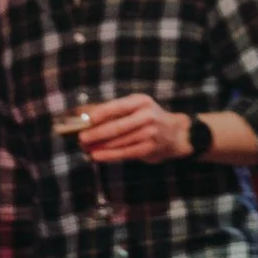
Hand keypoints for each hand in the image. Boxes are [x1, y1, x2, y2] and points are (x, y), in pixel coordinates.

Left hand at [77, 93, 192, 162]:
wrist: (176, 133)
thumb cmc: (148, 118)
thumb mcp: (137, 107)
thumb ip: (115, 110)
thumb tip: (86, 115)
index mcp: (142, 101)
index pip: (119, 106)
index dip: (102, 112)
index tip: (87, 119)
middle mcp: (147, 116)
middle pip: (117, 126)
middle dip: (97, 133)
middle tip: (81, 137)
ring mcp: (150, 133)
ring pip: (119, 141)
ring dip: (100, 145)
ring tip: (85, 148)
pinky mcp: (149, 148)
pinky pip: (125, 152)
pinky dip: (109, 155)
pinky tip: (97, 156)